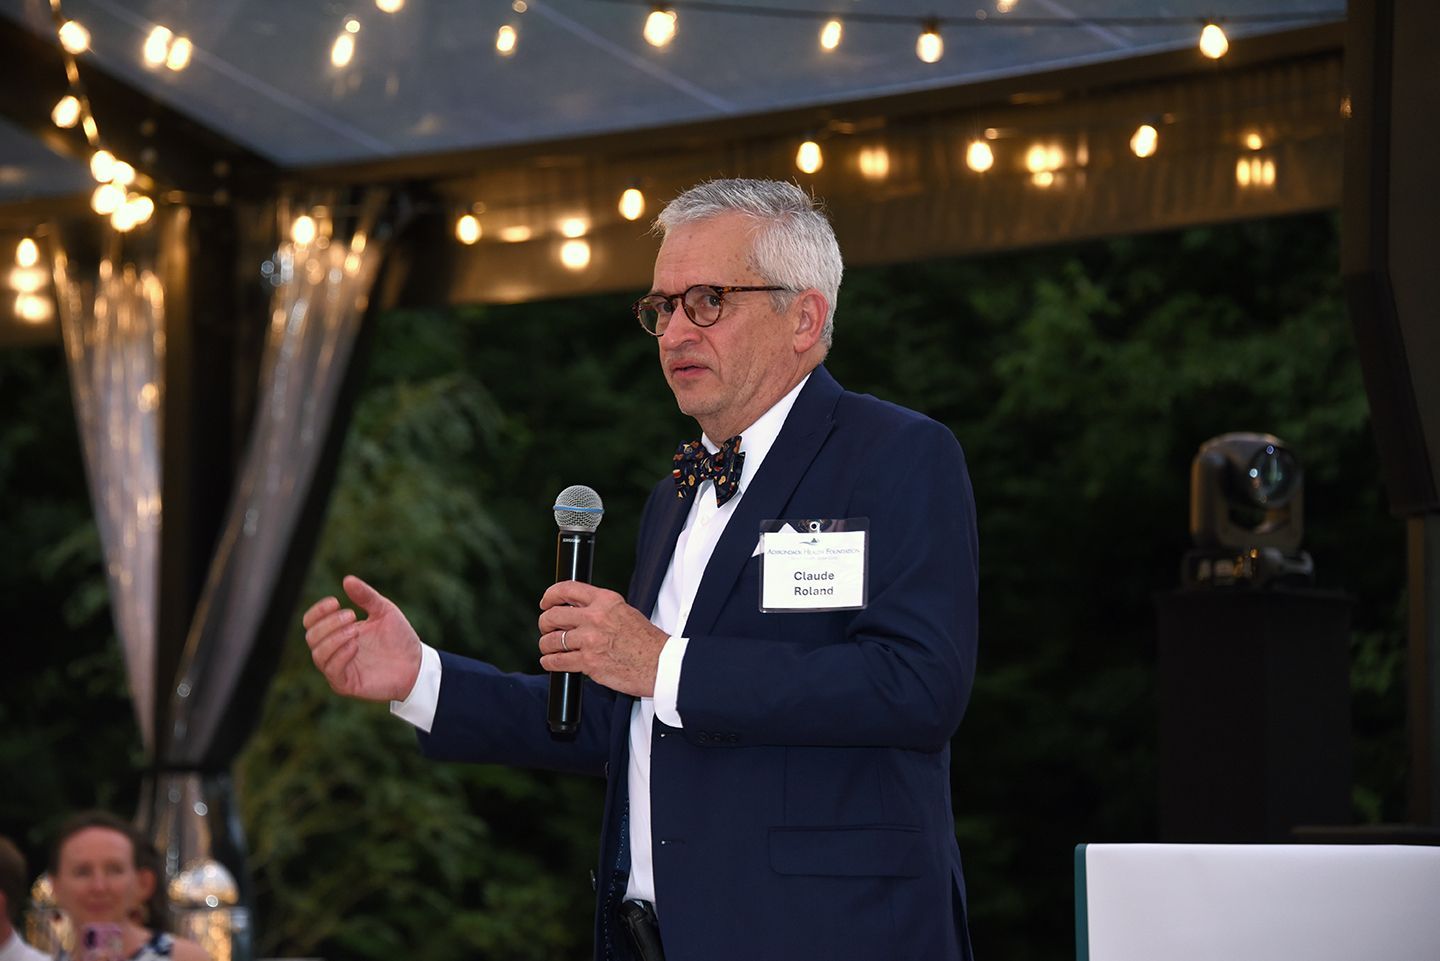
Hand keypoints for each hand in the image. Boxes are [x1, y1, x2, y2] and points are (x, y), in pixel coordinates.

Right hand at [302, 575, 421, 701]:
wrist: (417, 663)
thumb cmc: (399, 637)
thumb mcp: (384, 611)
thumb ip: (366, 596)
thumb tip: (347, 579)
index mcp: (338, 632)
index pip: (311, 622)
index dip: (318, 611)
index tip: (335, 602)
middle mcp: (334, 650)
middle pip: (311, 637)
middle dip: (328, 624)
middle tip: (352, 616)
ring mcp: (339, 668)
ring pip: (318, 655)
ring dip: (333, 639)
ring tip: (355, 631)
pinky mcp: (347, 684)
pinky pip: (332, 671)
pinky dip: (340, 656)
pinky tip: (354, 646)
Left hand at [537, 582, 668, 696]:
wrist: (661, 665)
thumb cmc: (647, 642)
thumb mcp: (625, 612)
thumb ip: (601, 609)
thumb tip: (576, 611)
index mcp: (606, 600)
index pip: (567, 589)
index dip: (550, 595)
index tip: (546, 602)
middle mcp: (596, 617)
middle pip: (553, 615)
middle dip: (544, 623)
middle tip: (547, 629)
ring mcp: (590, 640)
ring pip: (552, 640)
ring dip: (546, 645)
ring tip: (549, 648)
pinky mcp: (588, 662)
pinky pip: (557, 661)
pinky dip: (550, 662)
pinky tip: (550, 662)